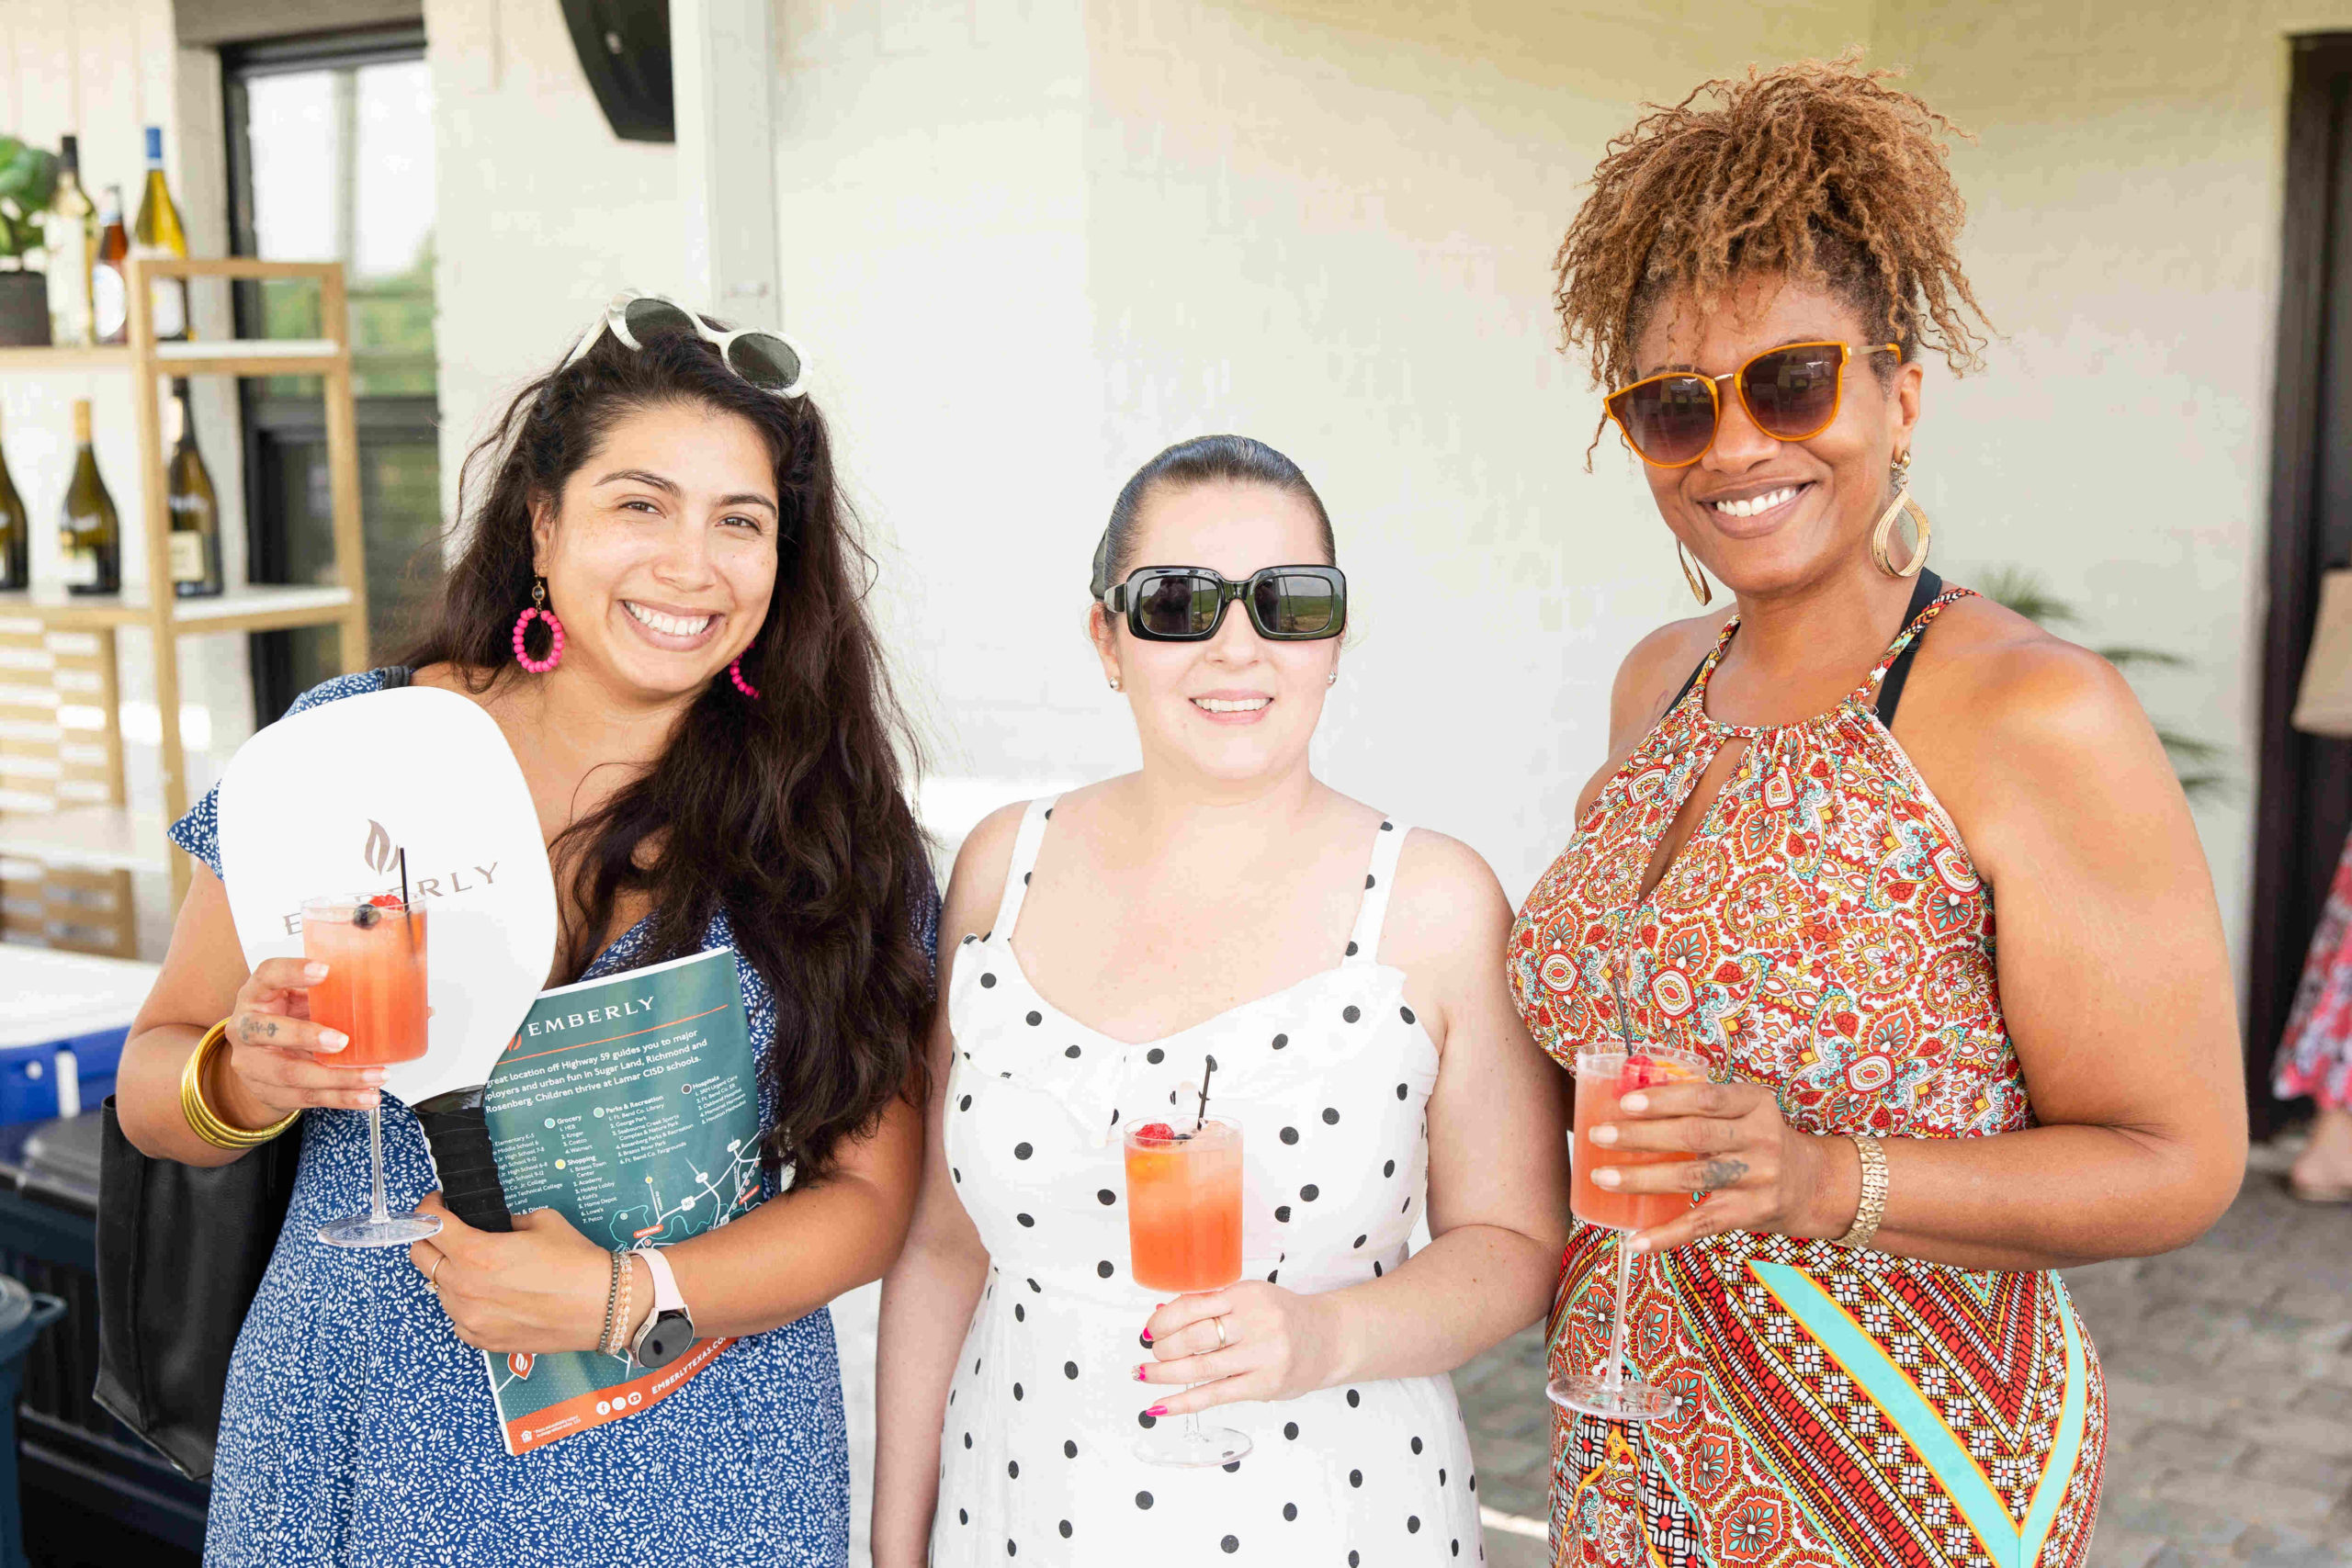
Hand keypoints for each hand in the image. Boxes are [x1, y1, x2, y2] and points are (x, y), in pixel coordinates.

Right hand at [217, 957, 382, 1122]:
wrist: (257, 1058)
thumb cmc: (287, 1017)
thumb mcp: (297, 998)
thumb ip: (329, 993)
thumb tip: (397, 992)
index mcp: (257, 995)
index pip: (266, 975)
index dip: (292, 972)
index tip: (325, 971)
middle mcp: (246, 1028)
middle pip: (267, 1032)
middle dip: (305, 1036)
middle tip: (343, 1040)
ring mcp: (253, 1064)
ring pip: (291, 1073)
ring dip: (338, 1077)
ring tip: (375, 1075)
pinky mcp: (269, 1092)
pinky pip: (306, 1097)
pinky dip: (341, 1098)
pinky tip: (367, 1096)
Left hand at [407, 1194, 637, 1354]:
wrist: (603, 1306)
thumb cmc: (576, 1262)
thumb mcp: (541, 1222)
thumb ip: (505, 1223)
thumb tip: (491, 1227)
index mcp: (477, 1253)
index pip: (430, 1225)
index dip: (430, 1208)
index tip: (437, 1203)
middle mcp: (465, 1288)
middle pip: (420, 1257)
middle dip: (430, 1238)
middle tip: (449, 1231)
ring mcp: (469, 1319)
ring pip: (438, 1288)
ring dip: (449, 1272)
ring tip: (479, 1266)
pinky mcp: (481, 1340)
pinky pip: (456, 1315)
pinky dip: (465, 1300)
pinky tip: (491, 1293)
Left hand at [1132, 1282, 1341, 1416]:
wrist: (1330, 1339)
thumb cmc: (1284, 1317)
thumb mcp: (1252, 1298)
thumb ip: (1214, 1306)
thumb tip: (1164, 1317)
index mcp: (1247, 1295)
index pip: (1193, 1306)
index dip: (1164, 1320)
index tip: (1150, 1329)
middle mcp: (1256, 1322)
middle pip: (1194, 1336)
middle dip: (1163, 1347)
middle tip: (1152, 1353)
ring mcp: (1262, 1355)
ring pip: (1201, 1367)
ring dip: (1165, 1373)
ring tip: (1145, 1374)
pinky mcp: (1264, 1385)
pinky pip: (1215, 1395)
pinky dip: (1184, 1402)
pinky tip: (1161, 1406)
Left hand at [1589, 1078, 1847, 1253]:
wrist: (1812, 1184)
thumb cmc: (1758, 1140)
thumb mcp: (1745, 1113)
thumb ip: (1702, 1108)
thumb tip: (1627, 1102)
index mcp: (1756, 1103)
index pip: (1706, 1098)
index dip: (1664, 1100)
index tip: (1625, 1102)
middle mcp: (1761, 1139)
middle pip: (1692, 1137)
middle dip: (1640, 1136)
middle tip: (1598, 1136)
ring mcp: (1759, 1178)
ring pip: (1691, 1178)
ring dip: (1641, 1179)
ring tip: (1603, 1177)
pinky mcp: (1752, 1213)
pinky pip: (1702, 1224)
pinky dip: (1665, 1235)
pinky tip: (1635, 1240)